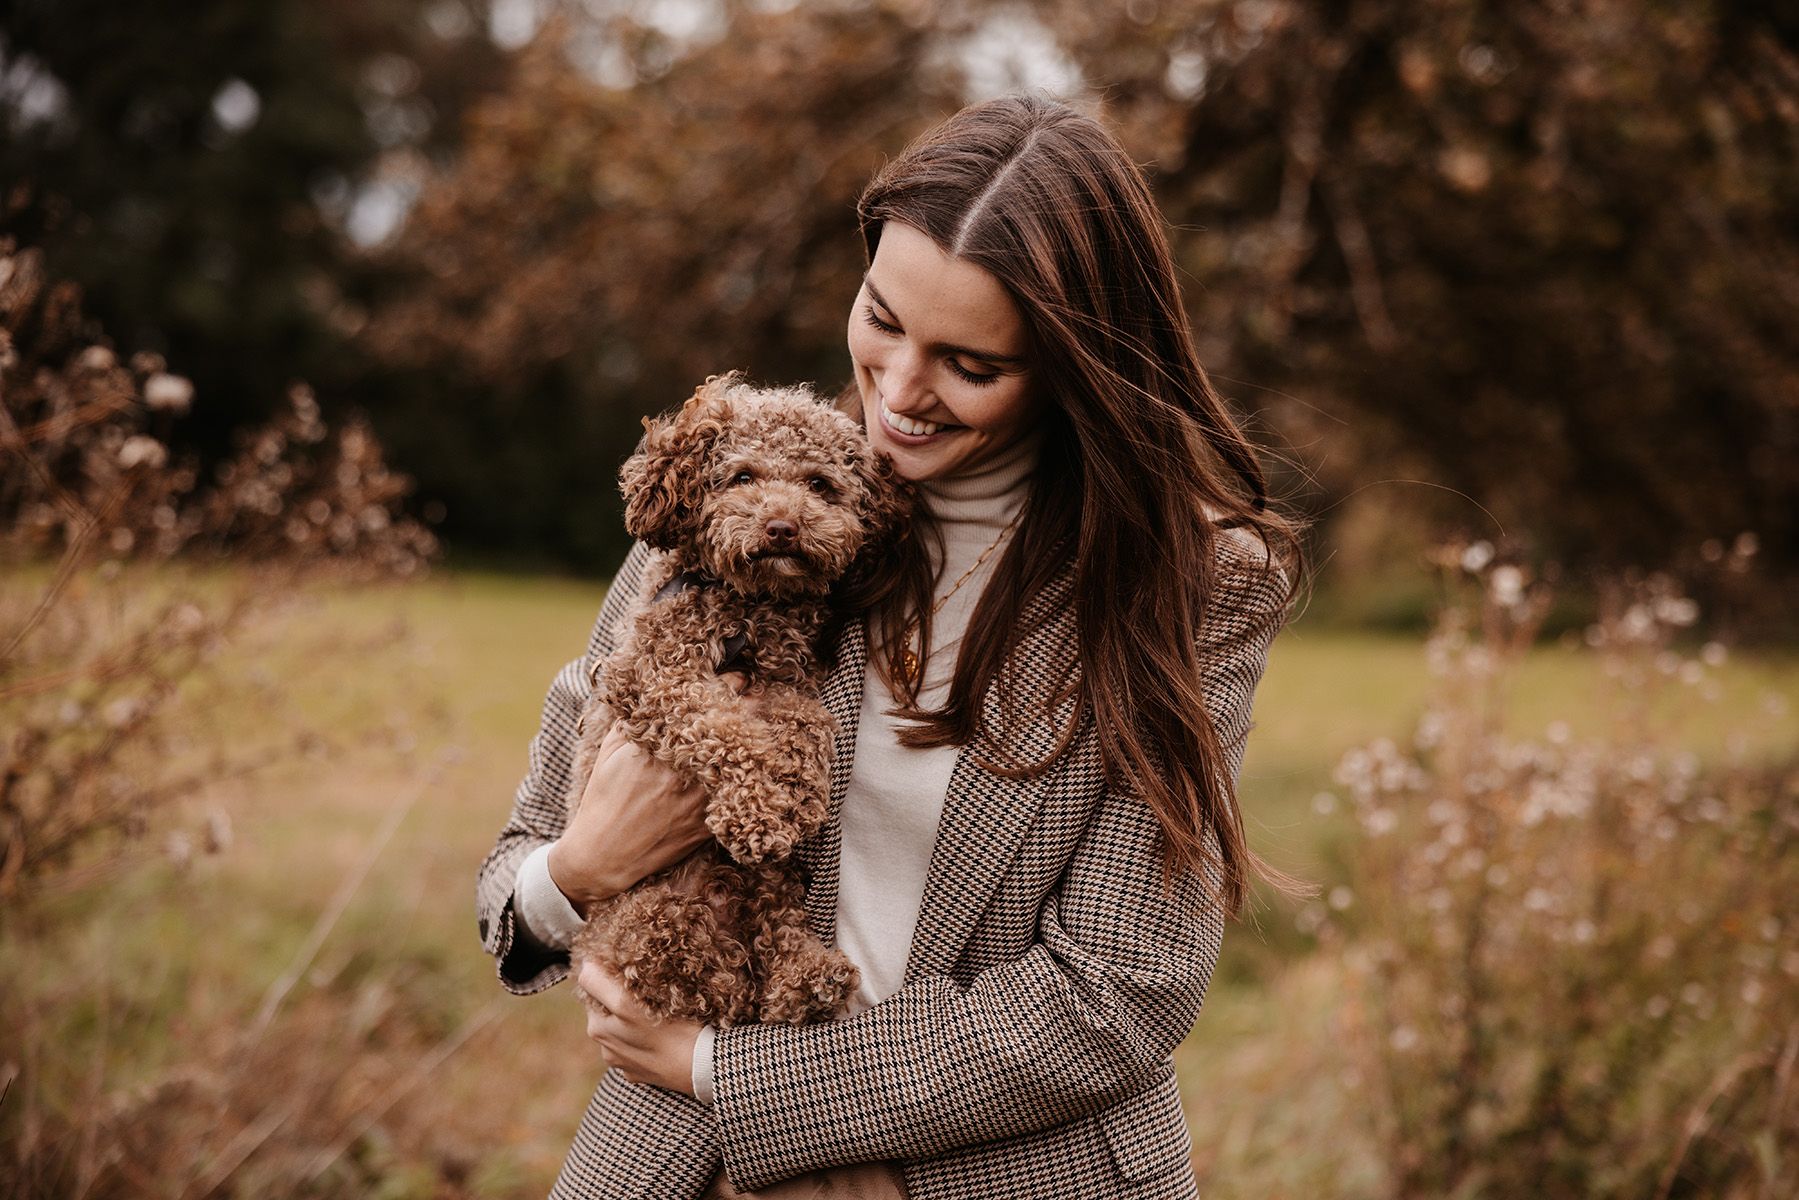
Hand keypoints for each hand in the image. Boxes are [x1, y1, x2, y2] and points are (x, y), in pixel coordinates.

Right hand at [547, 671, 749, 908]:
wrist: (605, 853)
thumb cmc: (605, 796)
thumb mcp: (612, 747)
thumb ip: (637, 716)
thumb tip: (655, 688)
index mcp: (661, 745)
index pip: (709, 701)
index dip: (731, 684)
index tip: (739, 677)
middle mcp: (685, 770)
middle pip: (735, 727)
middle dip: (749, 707)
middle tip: (758, 695)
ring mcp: (701, 798)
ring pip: (745, 758)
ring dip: (753, 740)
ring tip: (760, 725)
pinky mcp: (710, 823)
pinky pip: (740, 794)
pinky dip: (750, 776)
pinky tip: (753, 765)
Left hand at [579, 959, 704, 1095]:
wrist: (701, 1068)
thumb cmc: (667, 1033)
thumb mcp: (627, 1004)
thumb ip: (600, 985)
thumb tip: (583, 966)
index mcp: (597, 1029)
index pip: (593, 993)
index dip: (609, 980)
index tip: (630, 976)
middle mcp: (606, 1049)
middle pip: (609, 1011)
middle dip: (622, 999)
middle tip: (648, 991)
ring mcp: (625, 1064)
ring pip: (625, 1028)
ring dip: (635, 1018)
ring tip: (659, 1012)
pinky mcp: (644, 1072)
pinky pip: (640, 1046)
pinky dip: (647, 1037)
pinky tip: (664, 1034)